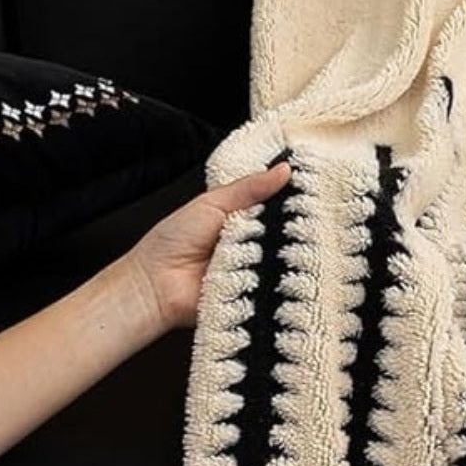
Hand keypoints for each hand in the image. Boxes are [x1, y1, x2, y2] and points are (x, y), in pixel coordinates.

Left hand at [123, 161, 292, 331]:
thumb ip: (248, 188)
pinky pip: (275, 285)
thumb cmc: (173, 242)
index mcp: (243, 219)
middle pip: (284, 233)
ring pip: (283, 259)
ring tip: (263, 248)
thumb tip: (283, 170)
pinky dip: (273, 279)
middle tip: (294, 222)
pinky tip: (267, 271)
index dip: (292, 200)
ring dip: (278, 254)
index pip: (277, 207)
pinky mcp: (257, 295)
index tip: (309, 193)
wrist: (155, 285)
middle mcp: (253, 244)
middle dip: (290, 228)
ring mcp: (256, 270)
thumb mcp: (212, 203)